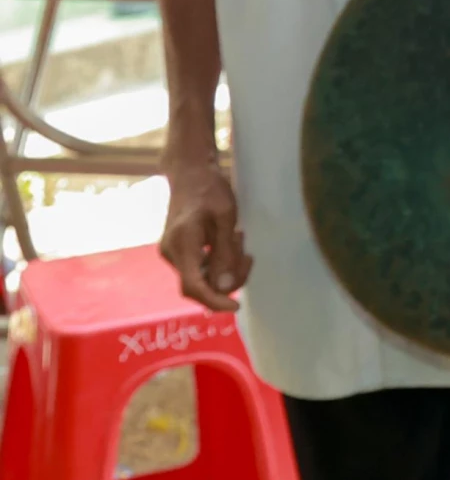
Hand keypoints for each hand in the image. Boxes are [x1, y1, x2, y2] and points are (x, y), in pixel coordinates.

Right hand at [159, 159, 252, 312]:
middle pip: (200, 284)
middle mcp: (171, 253)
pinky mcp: (177, 250)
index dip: (214, 301)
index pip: (193, 286)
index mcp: (182, 244)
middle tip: (248, 256)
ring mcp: (171, 252)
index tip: (236, 307)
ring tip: (239, 240)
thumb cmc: (210, 189)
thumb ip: (225, 252)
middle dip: (228, 278)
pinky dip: (218, 262)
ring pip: (201, 277)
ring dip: (225, 268)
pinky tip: (230, 242)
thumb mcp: (225, 216)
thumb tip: (224, 287)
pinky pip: (199, 267)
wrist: (190, 172)